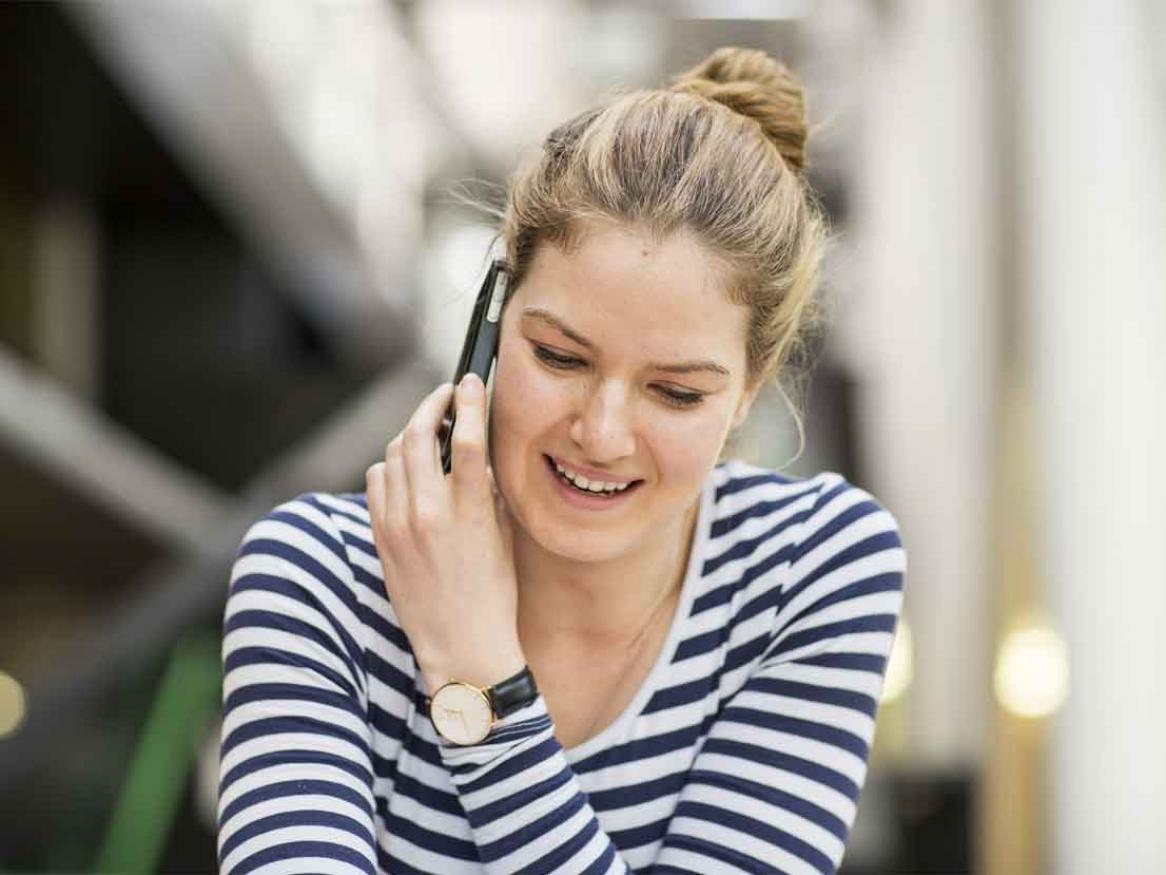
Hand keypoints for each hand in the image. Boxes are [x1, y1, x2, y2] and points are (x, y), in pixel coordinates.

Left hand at [365, 374, 524, 693]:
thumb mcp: (502, 534)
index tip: (471, 381)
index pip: (467, 437)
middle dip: (432, 404)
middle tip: (445, 396)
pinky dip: (392, 465)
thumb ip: (487, 488)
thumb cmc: (493, 592)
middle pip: (419, 433)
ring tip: (431, 434)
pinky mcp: (380, 536)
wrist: (462, 645)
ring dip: (413, 434)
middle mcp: (428, 512)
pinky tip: (409, 470)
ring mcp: (398, 524)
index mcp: (469, 511)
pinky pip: (377, 480)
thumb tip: (475, 447)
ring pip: (394, 452)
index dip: (468, 400)